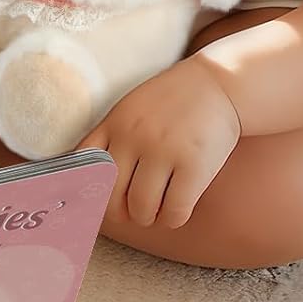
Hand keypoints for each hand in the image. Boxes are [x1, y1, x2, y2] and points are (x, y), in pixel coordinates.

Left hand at [80, 54, 241, 228]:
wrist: (219, 83)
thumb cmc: (171, 103)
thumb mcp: (131, 109)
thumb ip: (110, 138)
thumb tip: (83, 181)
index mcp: (115, 122)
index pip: (84, 168)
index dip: (87, 192)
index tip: (98, 203)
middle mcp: (134, 136)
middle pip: (111, 197)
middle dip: (121, 212)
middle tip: (134, 210)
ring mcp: (164, 150)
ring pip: (142, 209)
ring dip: (148, 217)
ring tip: (158, 208)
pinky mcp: (194, 164)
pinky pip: (174, 211)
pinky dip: (173, 218)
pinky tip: (178, 208)